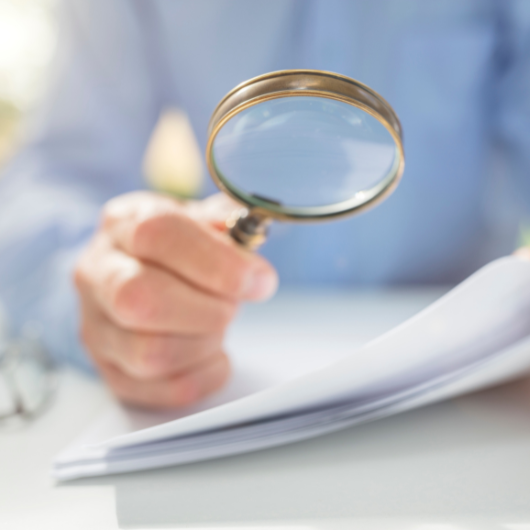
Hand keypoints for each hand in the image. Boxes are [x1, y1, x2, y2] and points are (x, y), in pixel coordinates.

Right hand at [74, 192, 277, 407]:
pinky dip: (204, 377)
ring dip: (204, 344)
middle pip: (141, 299)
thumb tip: (248, 250)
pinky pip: (161, 390)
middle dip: (207, 310)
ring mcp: (97, 326)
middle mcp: (97, 273)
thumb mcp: (201, 219)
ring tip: (218, 326)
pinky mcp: (111, 370)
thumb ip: (228, 225)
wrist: (142, 272)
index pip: (158, 234)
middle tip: (233, 306)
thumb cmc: (179, 248)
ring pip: (149, 354)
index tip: (258, 280)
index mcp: (122, 223)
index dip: (216, 261)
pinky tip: (214, 354)